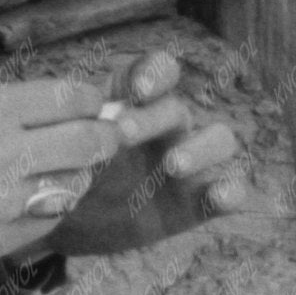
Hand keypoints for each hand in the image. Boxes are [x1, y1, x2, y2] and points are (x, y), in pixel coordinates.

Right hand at [0, 76, 126, 260]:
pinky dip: (51, 205)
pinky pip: (49, 220)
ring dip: (77, 174)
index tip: (91, 105)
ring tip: (59, 168)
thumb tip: (70, 107)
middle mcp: (2, 155)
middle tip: (102, 136)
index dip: (91, 101)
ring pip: (75, 185)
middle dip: (104, 136)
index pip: (71, 100)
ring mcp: (1, 203)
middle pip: (89, 143)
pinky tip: (33, 195)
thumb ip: (10, 106)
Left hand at [51, 46, 254, 253]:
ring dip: (201, 149)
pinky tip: (219, 196)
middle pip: (178, 109)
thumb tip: (80, 115)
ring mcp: (189, 164)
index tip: (136, 90)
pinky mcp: (197, 202)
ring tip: (173, 166)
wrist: (67, 223)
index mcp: (138, 104)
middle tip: (123, 133)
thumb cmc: (68, 171)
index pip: (161, 71)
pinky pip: (231, 190)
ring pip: (220, 140)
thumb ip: (74, 125)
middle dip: (154, 118)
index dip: (156, 74)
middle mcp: (168, 127)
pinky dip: (232, 191)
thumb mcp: (64, 143)